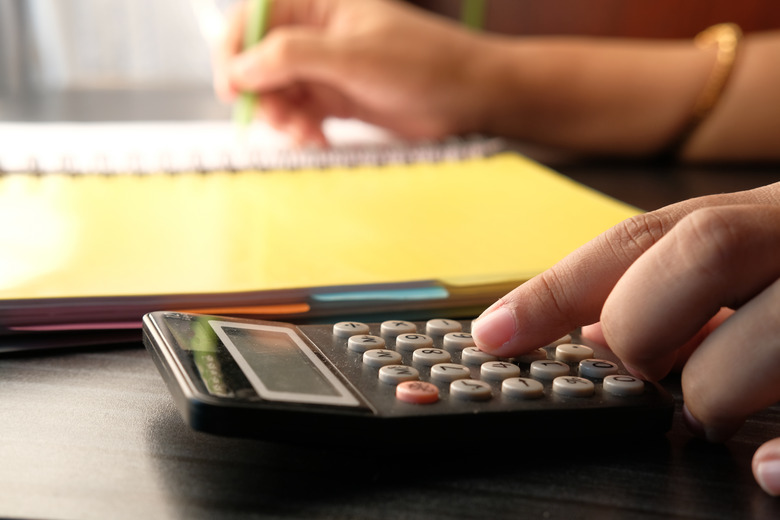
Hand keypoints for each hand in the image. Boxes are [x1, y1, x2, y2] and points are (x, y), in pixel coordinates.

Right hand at [212, 0, 490, 144]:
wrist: (468, 96)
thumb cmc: (424, 62)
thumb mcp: (353, 56)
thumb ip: (292, 56)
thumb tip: (241, 68)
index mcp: (319, 4)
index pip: (255, 17)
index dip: (234, 50)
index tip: (231, 86)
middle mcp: (318, 33)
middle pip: (260, 60)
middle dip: (262, 93)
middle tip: (278, 119)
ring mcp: (327, 67)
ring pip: (279, 92)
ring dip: (282, 117)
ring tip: (304, 134)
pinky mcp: (338, 98)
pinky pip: (301, 114)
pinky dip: (302, 129)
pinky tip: (318, 139)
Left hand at [471, 181, 779, 494]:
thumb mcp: (753, 264)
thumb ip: (673, 285)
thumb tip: (585, 330)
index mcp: (764, 214)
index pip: (639, 238)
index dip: (556, 287)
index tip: (489, 337)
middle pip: (696, 253)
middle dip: (644, 328)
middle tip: (649, 373)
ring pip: (753, 338)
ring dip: (713, 390)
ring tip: (719, 409)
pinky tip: (768, 467)